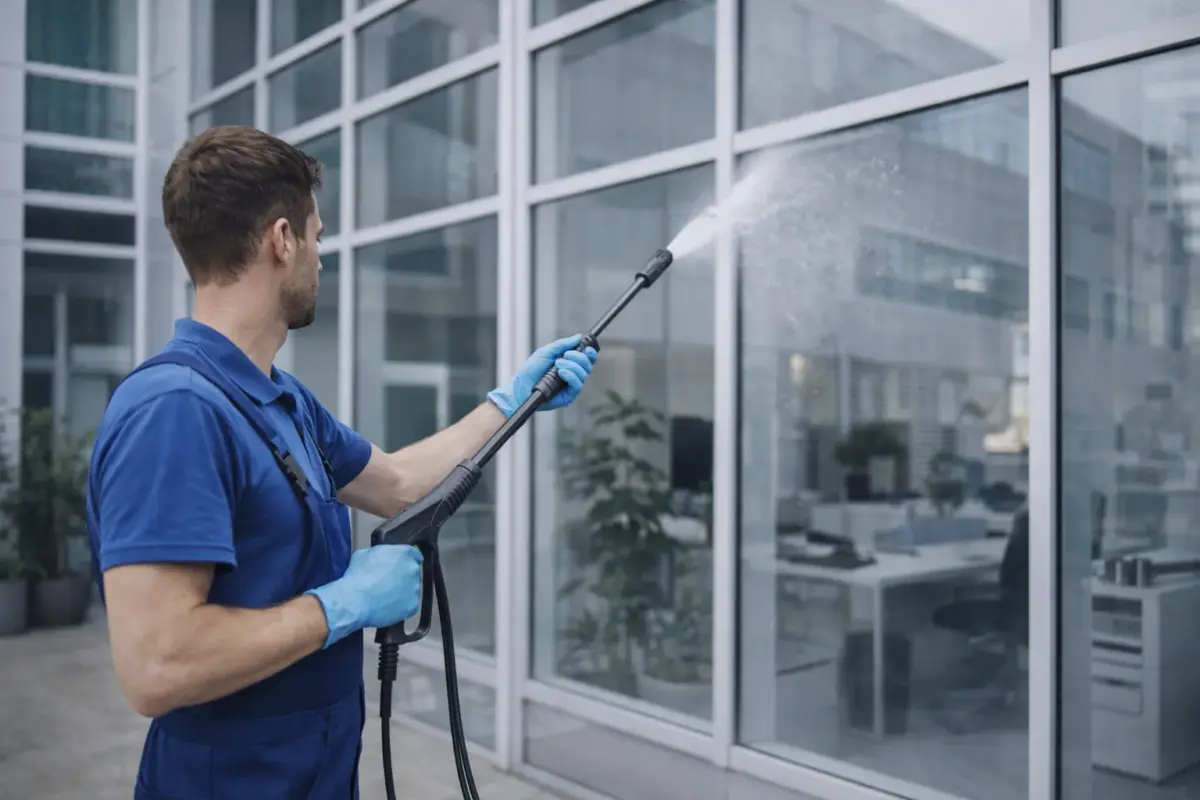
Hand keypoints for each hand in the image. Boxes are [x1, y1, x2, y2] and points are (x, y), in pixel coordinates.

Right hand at [305, 545, 423, 648]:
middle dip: (402, 577)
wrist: (356, 600)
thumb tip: (380, 558)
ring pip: (411, 589)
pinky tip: (387, 605)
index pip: (414, 555)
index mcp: (404, 553)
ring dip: (402, 592)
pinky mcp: (412, 605)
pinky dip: (401, 606)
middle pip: (411, 573)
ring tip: (384, 596)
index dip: (404, 561)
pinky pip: (409, 605)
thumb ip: (380, 553)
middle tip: (387, 583)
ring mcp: (414, 588)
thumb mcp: (364, 554)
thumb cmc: (358, 577)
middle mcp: (413, 569)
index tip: (399, 566)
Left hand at [487, 334, 597, 417]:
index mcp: (568, 363)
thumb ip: (562, 344)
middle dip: (579, 357)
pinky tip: (561, 373)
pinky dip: (571, 375)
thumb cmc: (530, 371)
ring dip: (572, 366)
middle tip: (565, 355)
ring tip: (557, 364)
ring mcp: (571, 385)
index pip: (586, 358)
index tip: (587, 348)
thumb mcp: (546, 352)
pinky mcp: (569, 396)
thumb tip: (578, 337)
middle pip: (588, 365)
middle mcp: (572, 374)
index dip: (590, 353)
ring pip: (584, 374)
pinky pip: (578, 384)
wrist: (522, 387)